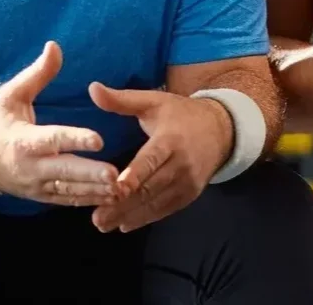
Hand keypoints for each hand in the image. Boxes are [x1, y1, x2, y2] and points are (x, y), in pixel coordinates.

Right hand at [0, 42, 120, 205]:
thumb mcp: (12, 94)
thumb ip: (38, 73)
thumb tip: (55, 46)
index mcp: (23, 140)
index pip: (53, 139)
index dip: (75, 139)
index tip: (98, 139)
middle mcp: (30, 167)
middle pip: (64, 171)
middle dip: (90, 174)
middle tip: (116, 175)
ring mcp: (35, 185)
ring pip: (68, 190)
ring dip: (94, 191)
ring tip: (121, 189)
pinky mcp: (40, 196)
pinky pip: (66, 200)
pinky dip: (87, 200)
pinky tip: (109, 199)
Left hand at [87, 82, 232, 233]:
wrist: (221, 129)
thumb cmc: (180, 114)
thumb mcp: (153, 101)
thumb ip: (122, 100)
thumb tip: (92, 88)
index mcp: (170, 139)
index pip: (151, 159)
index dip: (134, 175)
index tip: (115, 188)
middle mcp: (181, 163)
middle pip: (151, 187)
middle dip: (123, 203)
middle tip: (97, 217)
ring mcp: (188, 182)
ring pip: (156, 202)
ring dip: (130, 215)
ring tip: (104, 225)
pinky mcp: (190, 194)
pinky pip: (166, 209)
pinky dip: (146, 218)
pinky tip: (125, 224)